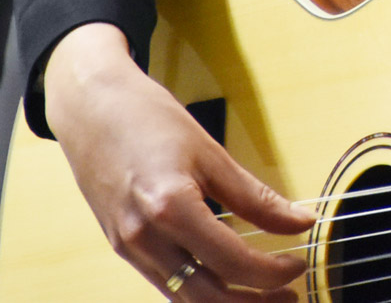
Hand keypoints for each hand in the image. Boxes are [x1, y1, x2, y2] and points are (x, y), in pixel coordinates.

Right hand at [44, 23, 314, 300]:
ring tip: (264, 294)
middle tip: (290, 295)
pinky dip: (199, 290)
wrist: (90, 106)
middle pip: (207, 297)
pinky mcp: (121, 247)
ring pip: (184, 299)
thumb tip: (300, 221)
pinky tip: (225, 278)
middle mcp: (143, 238)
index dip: (272, 272)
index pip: (232, 262)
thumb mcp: (211, 153)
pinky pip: (165, 283)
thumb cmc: (148, 119)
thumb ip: (256, 196)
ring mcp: (128, 247)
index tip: (298, 263)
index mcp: (170, 208)